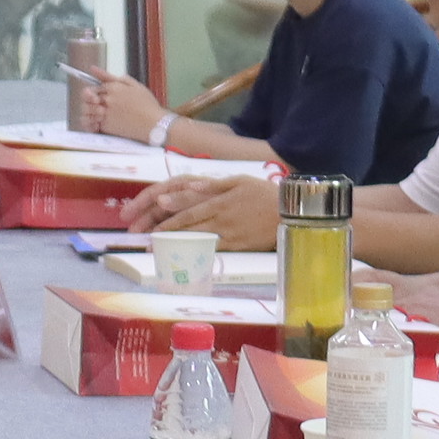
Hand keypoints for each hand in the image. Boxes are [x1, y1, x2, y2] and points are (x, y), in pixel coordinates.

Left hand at [75, 71, 163, 145]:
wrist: (153, 123)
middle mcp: (107, 99)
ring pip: (89, 109)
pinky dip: (96, 122)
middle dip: (91, 100)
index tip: (98, 95)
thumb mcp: (134, 85)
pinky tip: (105, 121)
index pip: (95, 87)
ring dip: (92, 110)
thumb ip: (113, 77)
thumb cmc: (147, 105)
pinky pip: (93, 122)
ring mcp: (106, 112)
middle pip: (89, 97)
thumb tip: (94, 69)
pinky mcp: (106, 125)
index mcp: (113, 87)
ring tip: (102, 113)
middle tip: (99, 105)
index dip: (97, 92)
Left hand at [140, 172, 280, 246]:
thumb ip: (214, 185)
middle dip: (168, 234)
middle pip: (191, 227)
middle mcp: (222, 220)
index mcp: (220, 202)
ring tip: (162, 251)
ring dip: (180, 246)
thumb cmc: (263, 193)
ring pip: (200, 240)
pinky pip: (215, 251)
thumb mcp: (239, 181)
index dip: (171, 216)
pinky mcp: (238, 246)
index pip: (190, 211)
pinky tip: (187, 258)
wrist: (288, 212)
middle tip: (149, 242)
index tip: (153, 222)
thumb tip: (190, 185)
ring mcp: (230, 235)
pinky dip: (200, 254)